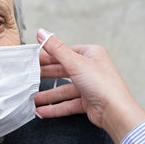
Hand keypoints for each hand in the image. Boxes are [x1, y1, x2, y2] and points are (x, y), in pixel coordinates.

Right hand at [35, 29, 144, 143]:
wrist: (115, 111)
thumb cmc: (103, 84)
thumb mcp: (75, 62)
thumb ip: (56, 48)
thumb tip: (42, 32)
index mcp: (91, 54)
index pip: (64, 52)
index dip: (47, 56)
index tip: (32, 59)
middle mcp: (90, 69)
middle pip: (62, 71)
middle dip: (45, 76)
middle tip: (28, 77)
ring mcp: (89, 86)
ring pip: (64, 89)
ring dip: (49, 95)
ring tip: (33, 99)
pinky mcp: (88, 102)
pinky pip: (67, 103)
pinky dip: (55, 107)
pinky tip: (42, 110)